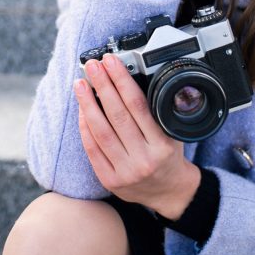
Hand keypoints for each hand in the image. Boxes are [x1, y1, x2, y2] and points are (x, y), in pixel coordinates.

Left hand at [73, 53, 200, 219]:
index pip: (138, 105)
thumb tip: (132, 80)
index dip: (122, 80)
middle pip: (117, 115)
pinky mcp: (109, 180)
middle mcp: (143, 159)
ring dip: (88, 104)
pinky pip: (92, 149)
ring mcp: (125, 171)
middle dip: (102, 86)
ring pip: (101, 131)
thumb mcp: (173, 133)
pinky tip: (81, 110)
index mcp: (162, 145)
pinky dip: (85, 127)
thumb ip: (157, 112)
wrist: (170, 193)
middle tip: (92, 66)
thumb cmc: (169, 157)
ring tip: (81, 84)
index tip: (112, 62)